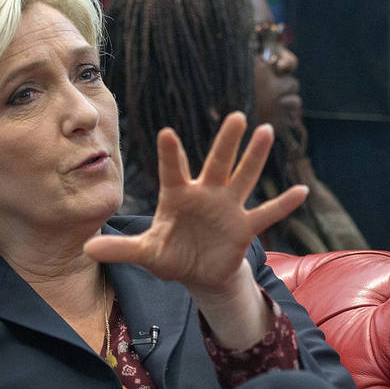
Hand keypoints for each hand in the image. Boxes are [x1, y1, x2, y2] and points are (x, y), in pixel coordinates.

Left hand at [84, 113, 306, 346]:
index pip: (173, 171)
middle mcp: (206, 194)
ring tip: (267, 131)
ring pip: (244, 178)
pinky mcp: (244, 227)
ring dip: (256, 157)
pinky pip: (266, 214)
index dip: (171, 154)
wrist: (197, 272)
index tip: (167, 132)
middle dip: (227, 143)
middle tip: (237, 116)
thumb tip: (88, 249)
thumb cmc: (171, 254)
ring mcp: (228, 208)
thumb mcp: (146, 253)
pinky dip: (283, 204)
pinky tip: (301, 191)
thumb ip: (121, 249)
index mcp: (178, 196)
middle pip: (218, 164)